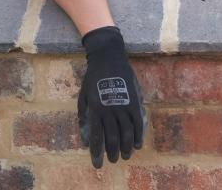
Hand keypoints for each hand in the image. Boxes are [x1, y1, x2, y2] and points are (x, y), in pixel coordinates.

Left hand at [77, 26, 144, 168]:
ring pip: (127, 133)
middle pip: (113, 137)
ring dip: (126, 147)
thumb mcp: (83, 95)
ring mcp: (124, 106)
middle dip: (113, 152)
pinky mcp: (135, 101)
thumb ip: (83, 115)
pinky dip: (138, 135)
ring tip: (125, 155)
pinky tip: (137, 144)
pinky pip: (138, 122)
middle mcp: (110, 110)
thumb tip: (84, 135)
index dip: (97, 152)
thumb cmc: (93, 77)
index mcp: (96, 109)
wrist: (108, 58)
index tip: (97, 163)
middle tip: (113, 160)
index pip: (97, 136)